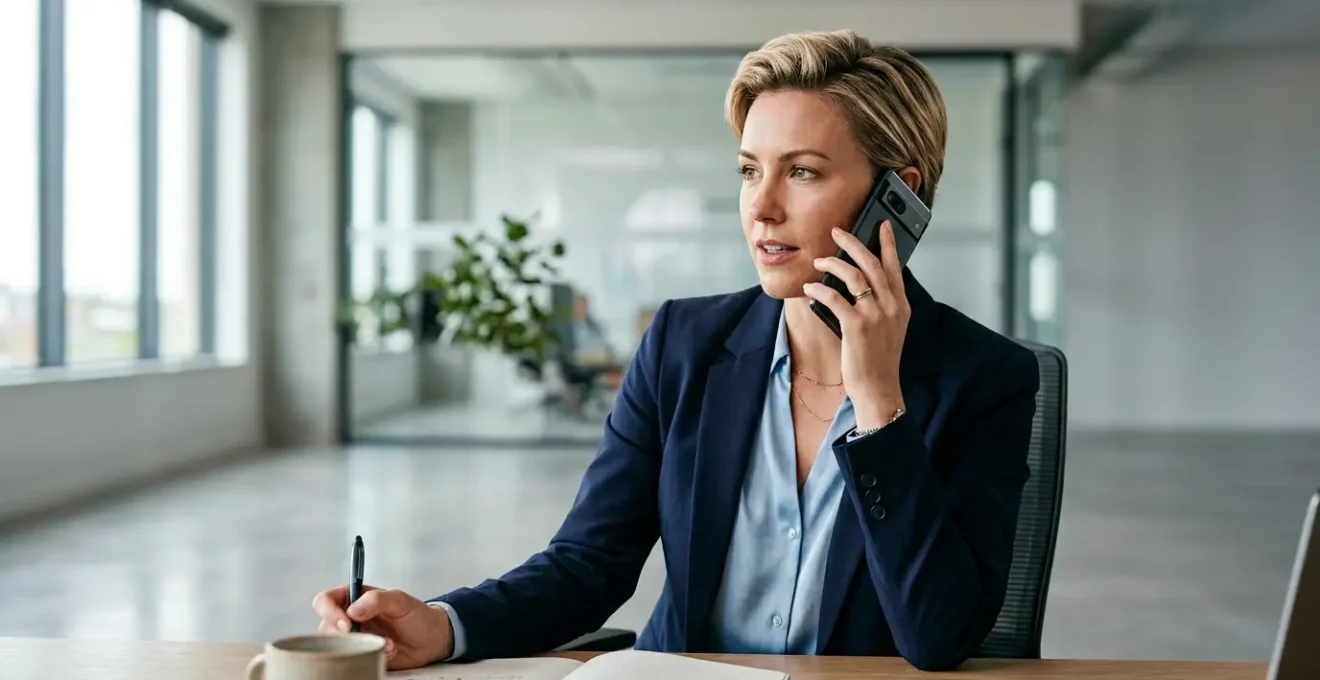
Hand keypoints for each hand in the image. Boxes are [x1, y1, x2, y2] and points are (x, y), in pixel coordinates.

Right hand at [312, 584, 453, 669]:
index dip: (330, 613)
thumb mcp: (400, 600)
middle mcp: (347, 618)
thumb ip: (377, 599)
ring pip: (337, 647)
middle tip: (371, 638)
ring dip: (363, 647)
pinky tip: (389, 651)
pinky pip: (352, 660)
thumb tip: (352, 610)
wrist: (430, 639)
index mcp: (352, 598)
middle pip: (325, 628)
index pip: (324, 601)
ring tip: (389, 644)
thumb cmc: (416, 615)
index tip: (348, 624)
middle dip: (349, 636)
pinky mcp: (358, 655)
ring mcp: (352, 638)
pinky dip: (370, 657)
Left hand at [804, 222, 908, 429]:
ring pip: (854, 276)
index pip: (894, 267)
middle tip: (837, 232)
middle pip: (872, 264)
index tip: (881, 225)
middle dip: (853, 243)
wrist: (879, 390)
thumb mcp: (889, 329)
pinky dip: (820, 290)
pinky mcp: (857, 327)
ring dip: (833, 264)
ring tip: (818, 262)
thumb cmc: (878, 360)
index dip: (888, 244)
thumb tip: (859, 283)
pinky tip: (810, 288)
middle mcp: (892, 307)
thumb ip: (882, 306)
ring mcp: (875, 316)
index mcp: (901, 305)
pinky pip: (835, 298)